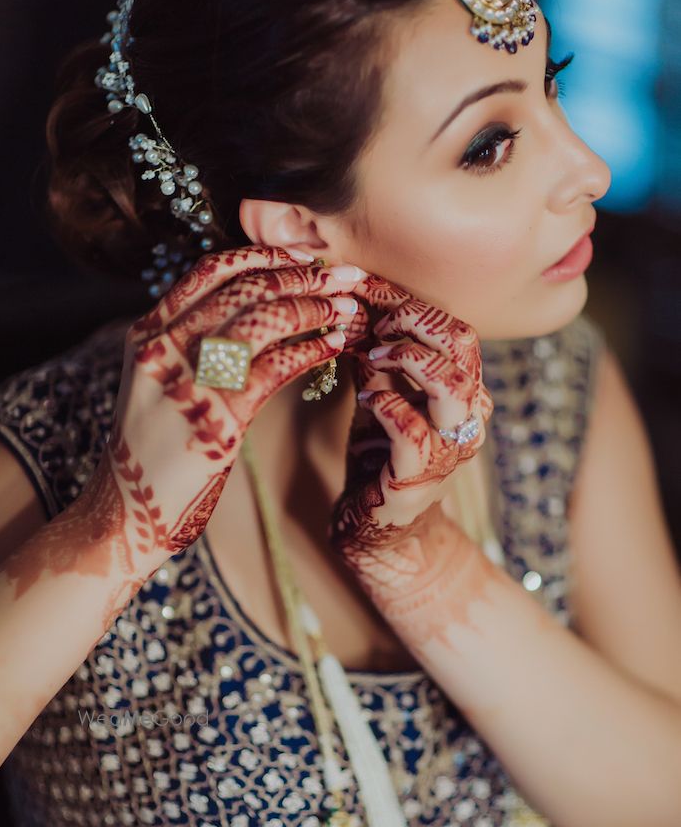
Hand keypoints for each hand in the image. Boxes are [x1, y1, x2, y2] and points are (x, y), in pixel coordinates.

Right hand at [78, 246, 369, 579]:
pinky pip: (274, 369)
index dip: (265, 256)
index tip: (306, 256)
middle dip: (302, 276)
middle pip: (243, 290)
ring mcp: (188, 384)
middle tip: (346, 273)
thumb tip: (249, 310)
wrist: (128, 514)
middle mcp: (162, 349)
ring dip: (313, 307)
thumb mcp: (158, 384)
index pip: (211, 271)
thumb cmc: (153, 450)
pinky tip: (335, 344)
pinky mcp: (216, 422)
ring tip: (348, 306)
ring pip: (262, 321)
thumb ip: (189, 344)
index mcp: (148, 333)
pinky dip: (311, 349)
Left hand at [329, 287, 493, 567]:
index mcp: (467, 395)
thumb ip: (377, 358)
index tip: (373, 298)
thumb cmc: (379, 458)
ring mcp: (449, 450)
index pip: (458, 331)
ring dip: (403, 359)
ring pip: (449, 383)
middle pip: (464, 344)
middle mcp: (468, 419)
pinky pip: (411, 428)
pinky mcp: (418, 478)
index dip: (416, 306)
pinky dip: (384, 405)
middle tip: (376, 326)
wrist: (377, 528)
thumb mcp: (380, 396)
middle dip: (414, 321)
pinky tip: (366, 402)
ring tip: (371, 360)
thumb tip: (359, 307)